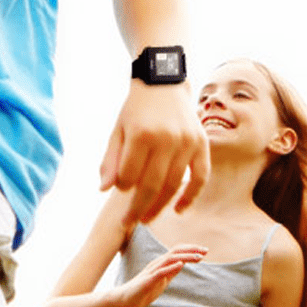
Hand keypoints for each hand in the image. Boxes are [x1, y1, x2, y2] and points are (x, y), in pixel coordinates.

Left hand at [98, 82, 208, 222]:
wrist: (163, 83)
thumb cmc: (136, 109)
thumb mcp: (118, 130)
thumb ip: (111, 160)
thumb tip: (104, 189)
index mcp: (141, 135)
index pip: (130, 176)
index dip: (122, 190)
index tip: (119, 193)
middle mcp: (166, 139)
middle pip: (151, 186)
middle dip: (138, 209)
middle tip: (129, 222)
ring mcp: (187, 142)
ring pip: (174, 185)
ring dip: (160, 206)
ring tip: (147, 218)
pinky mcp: (201, 143)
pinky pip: (200, 177)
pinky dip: (191, 196)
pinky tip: (179, 209)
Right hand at [113, 243, 205, 306]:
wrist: (125, 299)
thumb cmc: (143, 290)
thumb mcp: (161, 281)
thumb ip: (170, 272)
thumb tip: (182, 264)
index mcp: (161, 264)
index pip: (177, 252)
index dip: (191, 250)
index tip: (204, 251)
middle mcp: (157, 264)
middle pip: (176, 251)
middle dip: (192, 250)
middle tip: (206, 250)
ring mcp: (152, 271)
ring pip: (170, 259)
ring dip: (185, 257)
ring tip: (198, 257)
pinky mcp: (148, 280)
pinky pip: (161, 272)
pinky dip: (171, 267)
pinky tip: (181, 265)